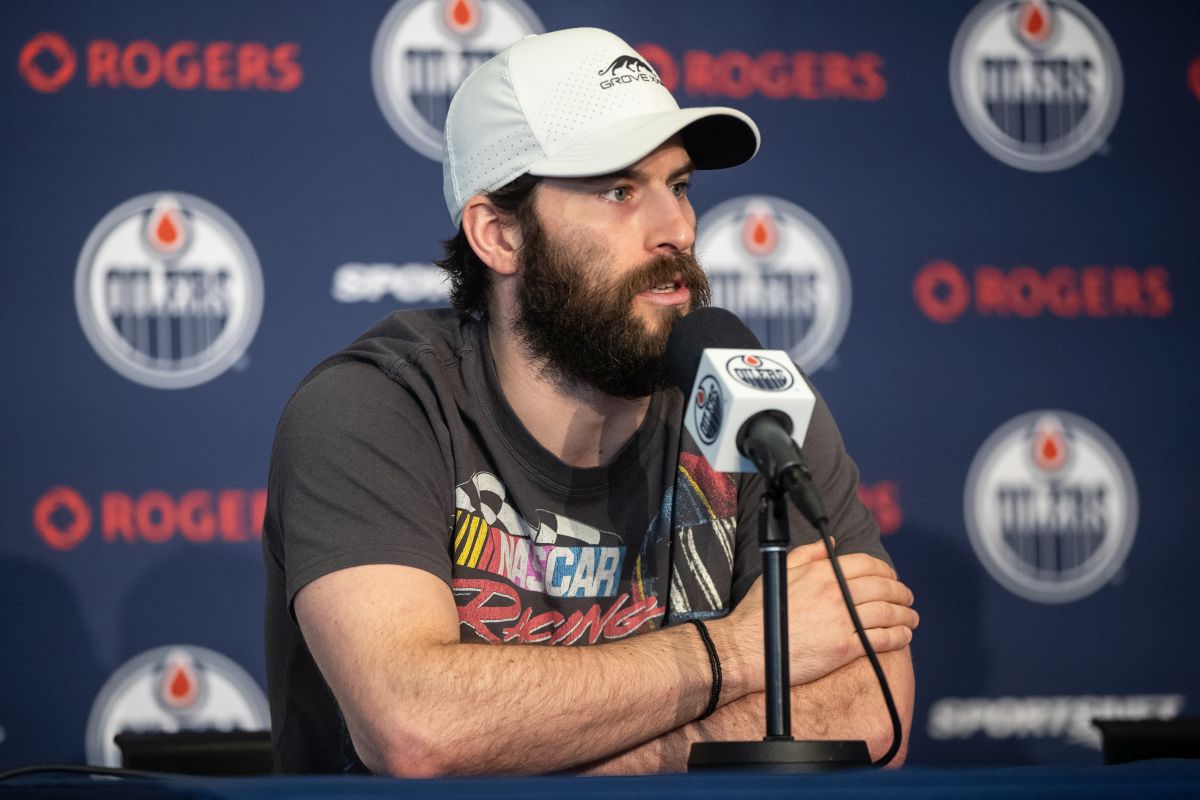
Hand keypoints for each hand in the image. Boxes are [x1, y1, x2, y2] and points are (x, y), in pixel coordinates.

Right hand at [716, 541, 917, 696]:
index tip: (891, 577)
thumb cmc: (761, 612)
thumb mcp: (782, 572)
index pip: (866, 565)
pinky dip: (898, 636)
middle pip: (883, 588)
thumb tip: (832, 543)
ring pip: (887, 613)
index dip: (885, 570)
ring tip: (911, 617)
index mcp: (821, 573)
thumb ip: (810, 554)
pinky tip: (903, 635)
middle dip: (901, 592)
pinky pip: (881, 639)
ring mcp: (841, 622)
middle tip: (907, 597)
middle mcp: (835, 594)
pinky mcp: (843, 648)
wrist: (748, 647)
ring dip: (905, 614)